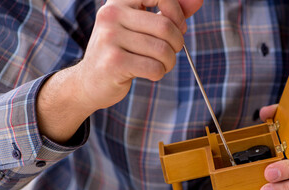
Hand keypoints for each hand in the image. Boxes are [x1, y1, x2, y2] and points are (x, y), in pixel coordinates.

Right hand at [74, 0, 202, 110]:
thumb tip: (198, 1)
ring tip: (161, 64)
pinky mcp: (114, 62)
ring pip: (162, 49)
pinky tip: (151, 73)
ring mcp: (110, 38)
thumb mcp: (140, 27)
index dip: (177, 13)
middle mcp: (111, 14)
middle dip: (177, 43)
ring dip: (169, 62)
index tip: (178, 27)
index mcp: (119, 1)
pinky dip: (159, 73)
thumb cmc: (120, 51)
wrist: (90, 81)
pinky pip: (154, 67)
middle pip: (165, 27)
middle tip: (172, 51)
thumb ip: (169, 13)